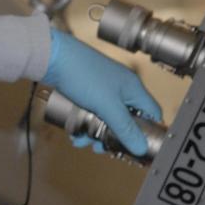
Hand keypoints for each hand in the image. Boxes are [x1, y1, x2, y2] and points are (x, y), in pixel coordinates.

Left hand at [43, 29, 162, 154]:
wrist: (52, 57)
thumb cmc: (82, 73)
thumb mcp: (107, 106)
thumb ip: (124, 128)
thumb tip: (140, 147)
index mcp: (133, 88)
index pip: (152, 113)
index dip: (149, 131)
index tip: (138, 146)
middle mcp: (121, 89)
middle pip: (128, 120)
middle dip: (115, 136)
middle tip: (104, 147)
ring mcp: (104, 90)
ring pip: (107, 119)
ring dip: (96, 133)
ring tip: (83, 141)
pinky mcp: (88, 92)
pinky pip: (93, 114)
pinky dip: (85, 124)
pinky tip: (75, 133)